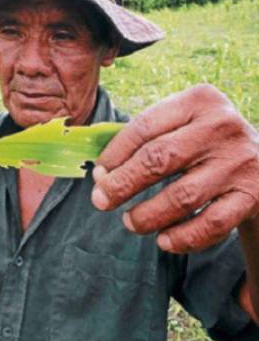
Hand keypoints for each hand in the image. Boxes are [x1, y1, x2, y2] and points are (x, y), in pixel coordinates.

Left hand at [92, 84, 258, 253]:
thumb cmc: (203, 142)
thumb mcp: (181, 124)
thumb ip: (145, 140)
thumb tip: (100, 174)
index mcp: (198, 100)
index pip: (144, 127)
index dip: (114, 155)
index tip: (98, 175)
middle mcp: (222, 126)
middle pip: (160, 159)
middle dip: (122, 184)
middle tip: (101, 201)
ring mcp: (240, 161)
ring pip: (183, 196)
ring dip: (148, 215)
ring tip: (130, 222)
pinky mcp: (253, 195)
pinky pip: (210, 224)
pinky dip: (182, 237)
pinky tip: (163, 240)